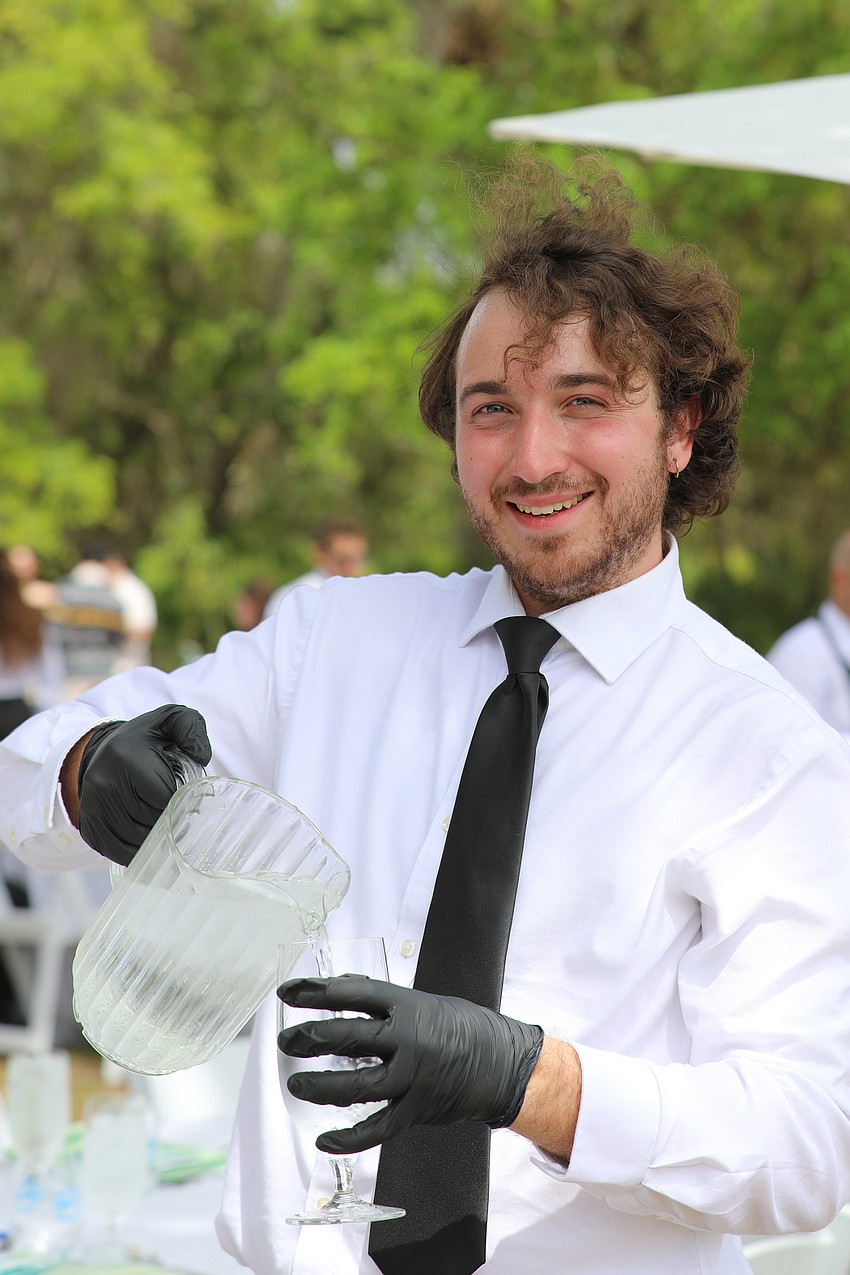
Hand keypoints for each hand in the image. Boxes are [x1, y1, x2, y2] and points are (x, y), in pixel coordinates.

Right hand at [77, 704, 211, 864]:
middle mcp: (103, 782)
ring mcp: (92, 807)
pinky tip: (146, 839)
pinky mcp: (88, 827)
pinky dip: (136, 851)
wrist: (106, 751)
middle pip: (150, 821)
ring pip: (136, 840)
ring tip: (160, 821)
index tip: (180, 793)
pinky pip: (118, 852)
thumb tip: (201, 756)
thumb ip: (191, 729)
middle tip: (173, 809)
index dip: (179, 800)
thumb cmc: (146, 741)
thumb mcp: (171, 721)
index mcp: (125, 756)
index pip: (164, 797)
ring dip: (155, 837)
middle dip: (168, 818)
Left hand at [277, 975, 542, 1154]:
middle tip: (287, 1041)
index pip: (352, 993)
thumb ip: (384, 1001)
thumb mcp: (423, 1002)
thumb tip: (341, 990)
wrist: (503, 1063)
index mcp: (408, 1005)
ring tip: (296, 1085)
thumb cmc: (462, 1027)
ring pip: (357, 1085)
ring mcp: (412, 1077)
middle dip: (311, 1038)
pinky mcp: (416, 1110)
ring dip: (321, 1086)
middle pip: (349, 1037)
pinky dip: (349, 1139)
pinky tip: (325, 1141)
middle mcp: (408, 1039)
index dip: (316, 992)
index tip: (288, 992)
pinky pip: (377, 1128)